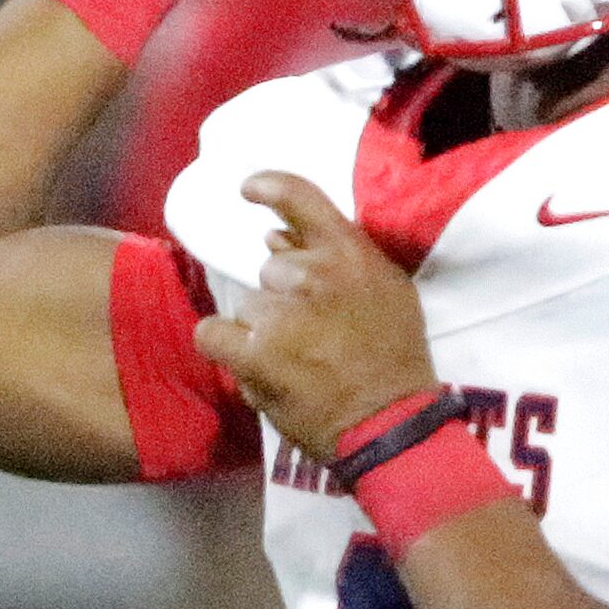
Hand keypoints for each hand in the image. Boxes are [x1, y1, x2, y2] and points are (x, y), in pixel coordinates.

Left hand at [191, 173, 437, 461]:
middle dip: (285, 297)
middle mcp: (313, 274)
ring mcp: (281, 314)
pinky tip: (252, 366)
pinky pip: (213, 333)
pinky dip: (225, 348)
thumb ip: (339, 258)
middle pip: (271, 269)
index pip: (300, 196)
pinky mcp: (255, 353)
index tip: (248, 190)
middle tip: (313, 333)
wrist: (391, 421)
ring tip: (298, 361)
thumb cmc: (395, 356)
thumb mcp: (388, 291)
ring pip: (249, 306)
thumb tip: (274, 237)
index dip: (269, 186)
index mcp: (350, 253)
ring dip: (264, 331)